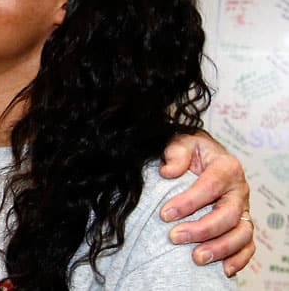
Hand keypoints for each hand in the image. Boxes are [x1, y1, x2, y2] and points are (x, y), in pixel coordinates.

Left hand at [159, 131, 253, 276]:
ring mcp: (244, 209)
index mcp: (227, 167)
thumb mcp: (182, 142)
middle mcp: (239, 190)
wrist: (202, 156)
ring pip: (242, 234)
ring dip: (221, 248)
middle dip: (202, 229)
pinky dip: (239, 259)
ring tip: (196, 258)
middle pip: (228, 215)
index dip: (188, 202)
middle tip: (174, 237)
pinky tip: (223, 270)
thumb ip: (176, 153)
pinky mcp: (243, 224)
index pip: (210, 187)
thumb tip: (168, 172)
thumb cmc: (191, 151)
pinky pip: (248, 245)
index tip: (164, 214)